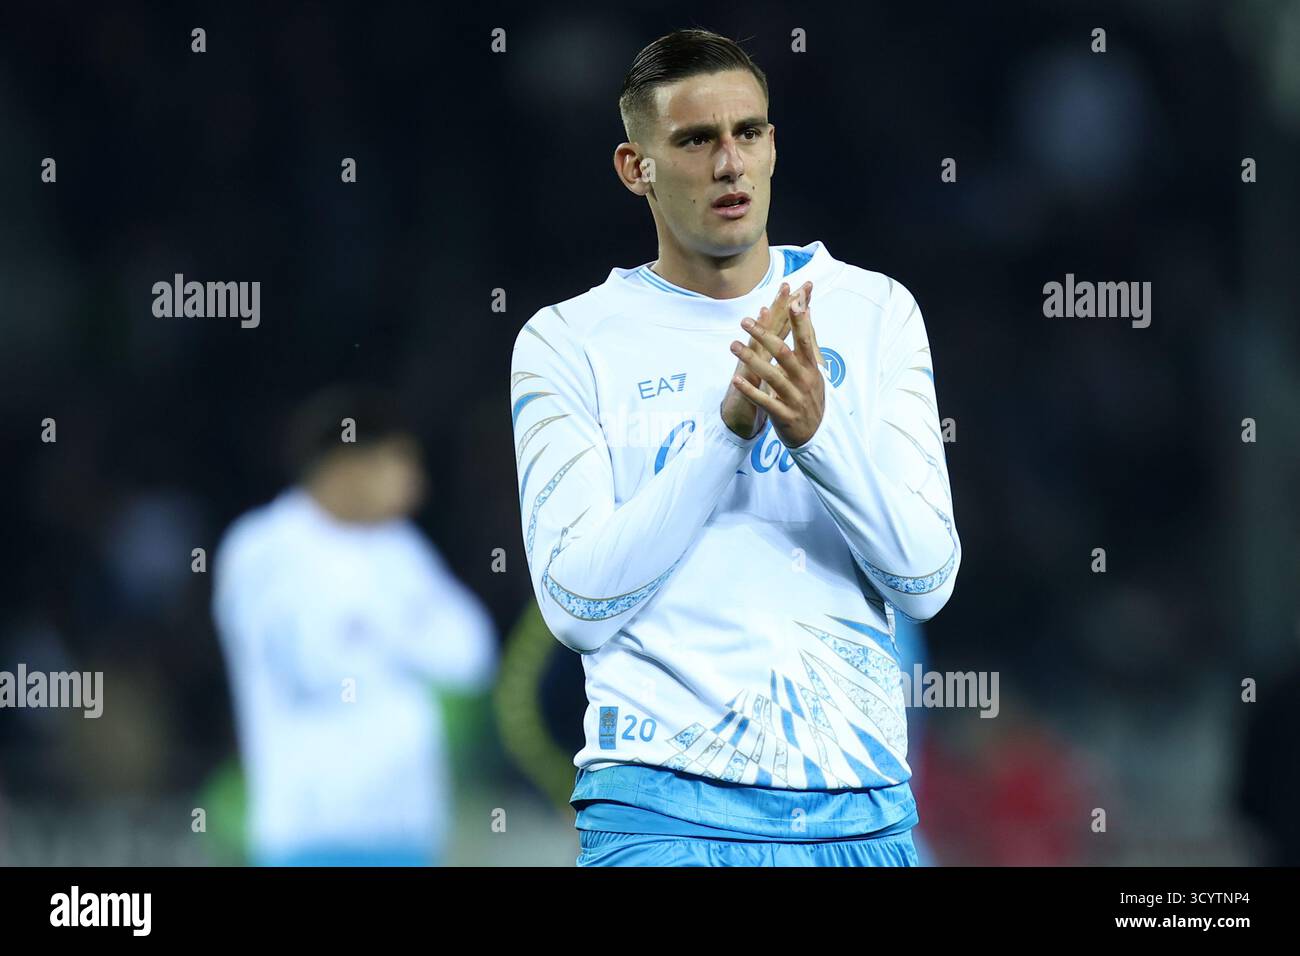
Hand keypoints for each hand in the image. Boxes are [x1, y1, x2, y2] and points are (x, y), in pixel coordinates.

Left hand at [727, 284, 824, 448]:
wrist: (817, 434)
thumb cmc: (811, 394)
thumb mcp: (816, 368)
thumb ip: (810, 339)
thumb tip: (808, 309)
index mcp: (811, 366)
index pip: (805, 339)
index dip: (800, 321)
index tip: (792, 301)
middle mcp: (804, 379)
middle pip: (784, 353)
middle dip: (764, 335)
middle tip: (745, 321)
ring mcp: (794, 398)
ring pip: (772, 376)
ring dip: (751, 359)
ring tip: (733, 345)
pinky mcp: (784, 415)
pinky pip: (765, 401)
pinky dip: (750, 390)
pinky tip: (735, 380)